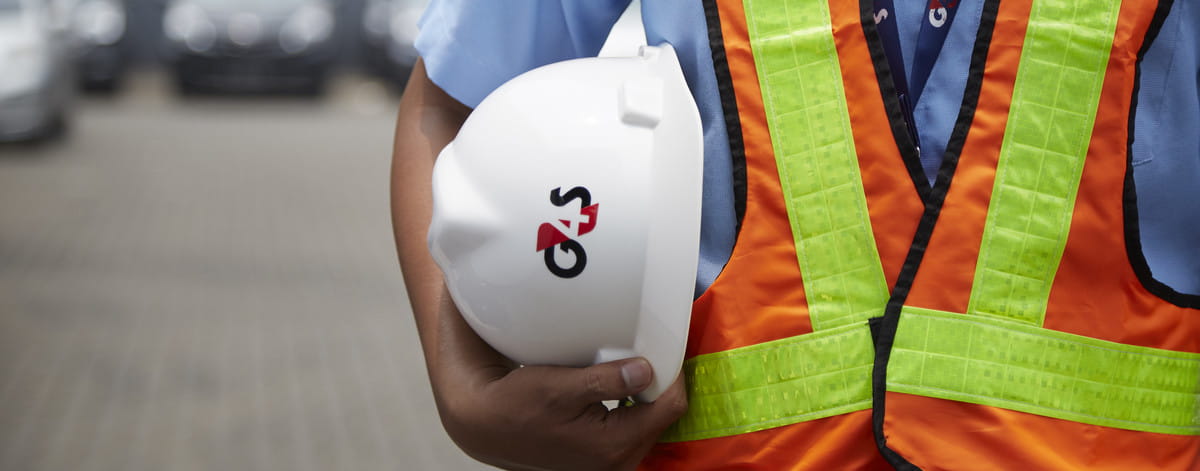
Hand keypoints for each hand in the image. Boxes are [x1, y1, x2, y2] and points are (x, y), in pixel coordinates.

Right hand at [433, 356, 687, 470]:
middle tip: (648, 351)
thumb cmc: (516, 405)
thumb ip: (606, 381)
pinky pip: (632, 429)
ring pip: (648, 423)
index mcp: (612, 445)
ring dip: (646, 395)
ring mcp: (609, 463)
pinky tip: (618, 387)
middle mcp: (617, 461)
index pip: (669, 407)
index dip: (672, 374)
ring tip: (633, 366)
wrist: (487, 426)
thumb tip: (646, 370)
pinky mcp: (601, 458)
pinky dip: (631, 406)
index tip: (664, 347)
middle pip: (663, 416)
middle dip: (661, 383)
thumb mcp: (559, 386)